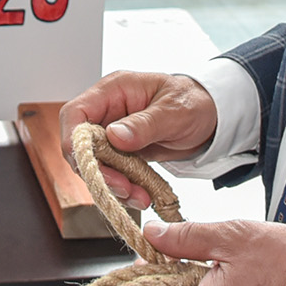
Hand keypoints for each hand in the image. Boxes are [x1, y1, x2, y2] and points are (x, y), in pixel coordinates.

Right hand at [59, 70, 219, 208]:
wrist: (211, 117)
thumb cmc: (194, 102)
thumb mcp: (175, 111)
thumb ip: (145, 124)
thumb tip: (114, 136)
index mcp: (114, 90)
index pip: (76, 113)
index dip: (74, 139)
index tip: (86, 163)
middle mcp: (108, 111)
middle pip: (81, 145)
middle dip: (98, 171)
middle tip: (122, 187)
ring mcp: (113, 133)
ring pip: (96, 164)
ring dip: (113, 184)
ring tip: (139, 195)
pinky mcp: (122, 152)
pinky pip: (113, 173)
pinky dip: (124, 187)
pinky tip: (141, 194)